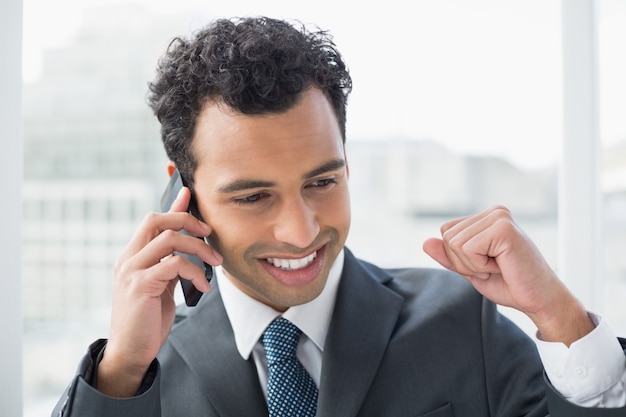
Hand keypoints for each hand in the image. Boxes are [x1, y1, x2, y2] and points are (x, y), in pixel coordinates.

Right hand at [97, 186, 221, 396]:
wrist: (130, 351)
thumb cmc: (148, 319)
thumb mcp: (162, 284)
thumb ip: (171, 262)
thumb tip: (187, 243)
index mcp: (133, 256)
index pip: (153, 220)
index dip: (173, 205)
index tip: (190, 192)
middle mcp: (128, 258)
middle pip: (156, 220)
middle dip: (187, 219)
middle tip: (209, 233)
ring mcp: (131, 270)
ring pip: (169, 239)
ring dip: (199, 248)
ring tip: (215, 263)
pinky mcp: (140, 285)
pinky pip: (174, 264)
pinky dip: (195, 272)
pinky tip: (203, 288)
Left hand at [423, 205, 592, 344]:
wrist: (539, 301)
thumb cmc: (510, 284)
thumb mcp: (470, 270)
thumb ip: (449, 256)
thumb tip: (425, 242)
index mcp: (487, 217)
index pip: (446, 232)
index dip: (458, 257)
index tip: (486, 265)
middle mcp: (494, 212)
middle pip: (448, 237)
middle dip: (464, 262)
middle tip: (494, 268)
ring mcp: (500, 217)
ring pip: (455, 243)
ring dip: (473, 265)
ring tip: (499, 267)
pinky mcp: (504, 228)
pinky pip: (467, 249)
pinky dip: (479, 266)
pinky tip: (502, 266)